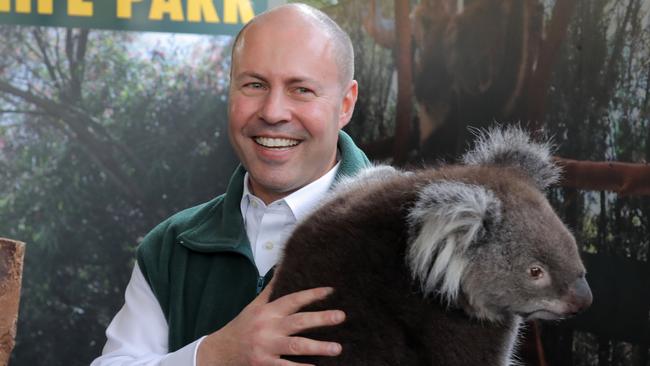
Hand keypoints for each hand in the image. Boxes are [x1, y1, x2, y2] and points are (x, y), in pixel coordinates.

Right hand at [197, 279, 345, 365]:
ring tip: (336, 348)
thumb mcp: (254, 306)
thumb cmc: (242, 327)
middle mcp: (267, 328)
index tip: (330, 291)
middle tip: (340, 316)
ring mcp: (266, 348)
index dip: (312, 295)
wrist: (220, 351)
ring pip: (295, 346)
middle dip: (320, 319)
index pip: (293, 300)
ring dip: (318, 347)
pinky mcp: (264, 365)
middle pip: (298, 322)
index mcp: (267, 312)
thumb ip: (271, 289)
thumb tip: (282, 267)